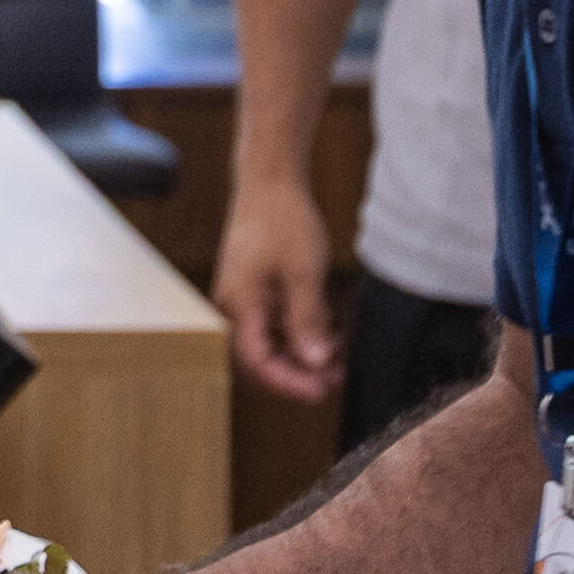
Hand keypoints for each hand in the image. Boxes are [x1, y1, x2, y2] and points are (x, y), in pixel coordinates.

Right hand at [210, 173, 342, 399]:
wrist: (270, 181)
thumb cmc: (282, 219)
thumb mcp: (303, 272)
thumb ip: (307, 320)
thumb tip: (316, 362)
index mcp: (241, 304)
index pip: (258, 361)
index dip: (288, 382)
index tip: (320, 391)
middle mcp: (235, 306)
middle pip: (260, 357)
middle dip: (297, 372)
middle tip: (334, 379)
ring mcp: (244, 298)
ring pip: (269, 342)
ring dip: (301, 354)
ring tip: (337, 358)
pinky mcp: (254, 290)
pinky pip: (273, 324)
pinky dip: (298, 333)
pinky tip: (326, 332)